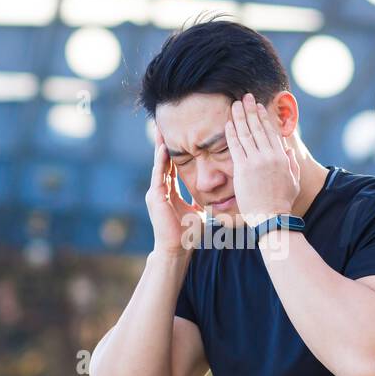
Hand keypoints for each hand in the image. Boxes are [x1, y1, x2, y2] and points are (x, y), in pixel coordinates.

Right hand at [145, 131, 203, 255]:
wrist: (177, 250)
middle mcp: (160, 190)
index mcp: (169, 192)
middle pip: (162, 161)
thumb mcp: (199, 212)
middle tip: (163, 125)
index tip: (176, 137)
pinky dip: (161, 161)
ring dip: (160, 147)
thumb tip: (219, 196)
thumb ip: (204, 201)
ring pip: (158, 165)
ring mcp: (155, 193)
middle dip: (163, 144)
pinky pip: (158, 174)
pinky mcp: (155, 197)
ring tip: (160, 130)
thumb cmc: (188, 234)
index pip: (170, 167)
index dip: (173, 152)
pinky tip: (164, 148)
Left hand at [226, 93, 300, 224]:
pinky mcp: (243, 168)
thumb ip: (292, 164)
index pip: (271, 132)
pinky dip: (232, 132)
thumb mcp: (293, 181)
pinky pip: (235, 146)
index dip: (264, 117)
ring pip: (246, 133)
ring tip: (235, 104)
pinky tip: (229, 122)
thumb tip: (288, 150)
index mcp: (281, 157)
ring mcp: (255, 161)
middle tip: (245, 97)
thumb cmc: (282, 203)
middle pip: (258, 127)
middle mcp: (269, 155)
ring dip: (240, 116)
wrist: (271, 217)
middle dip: (251, 110)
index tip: (259, 107)